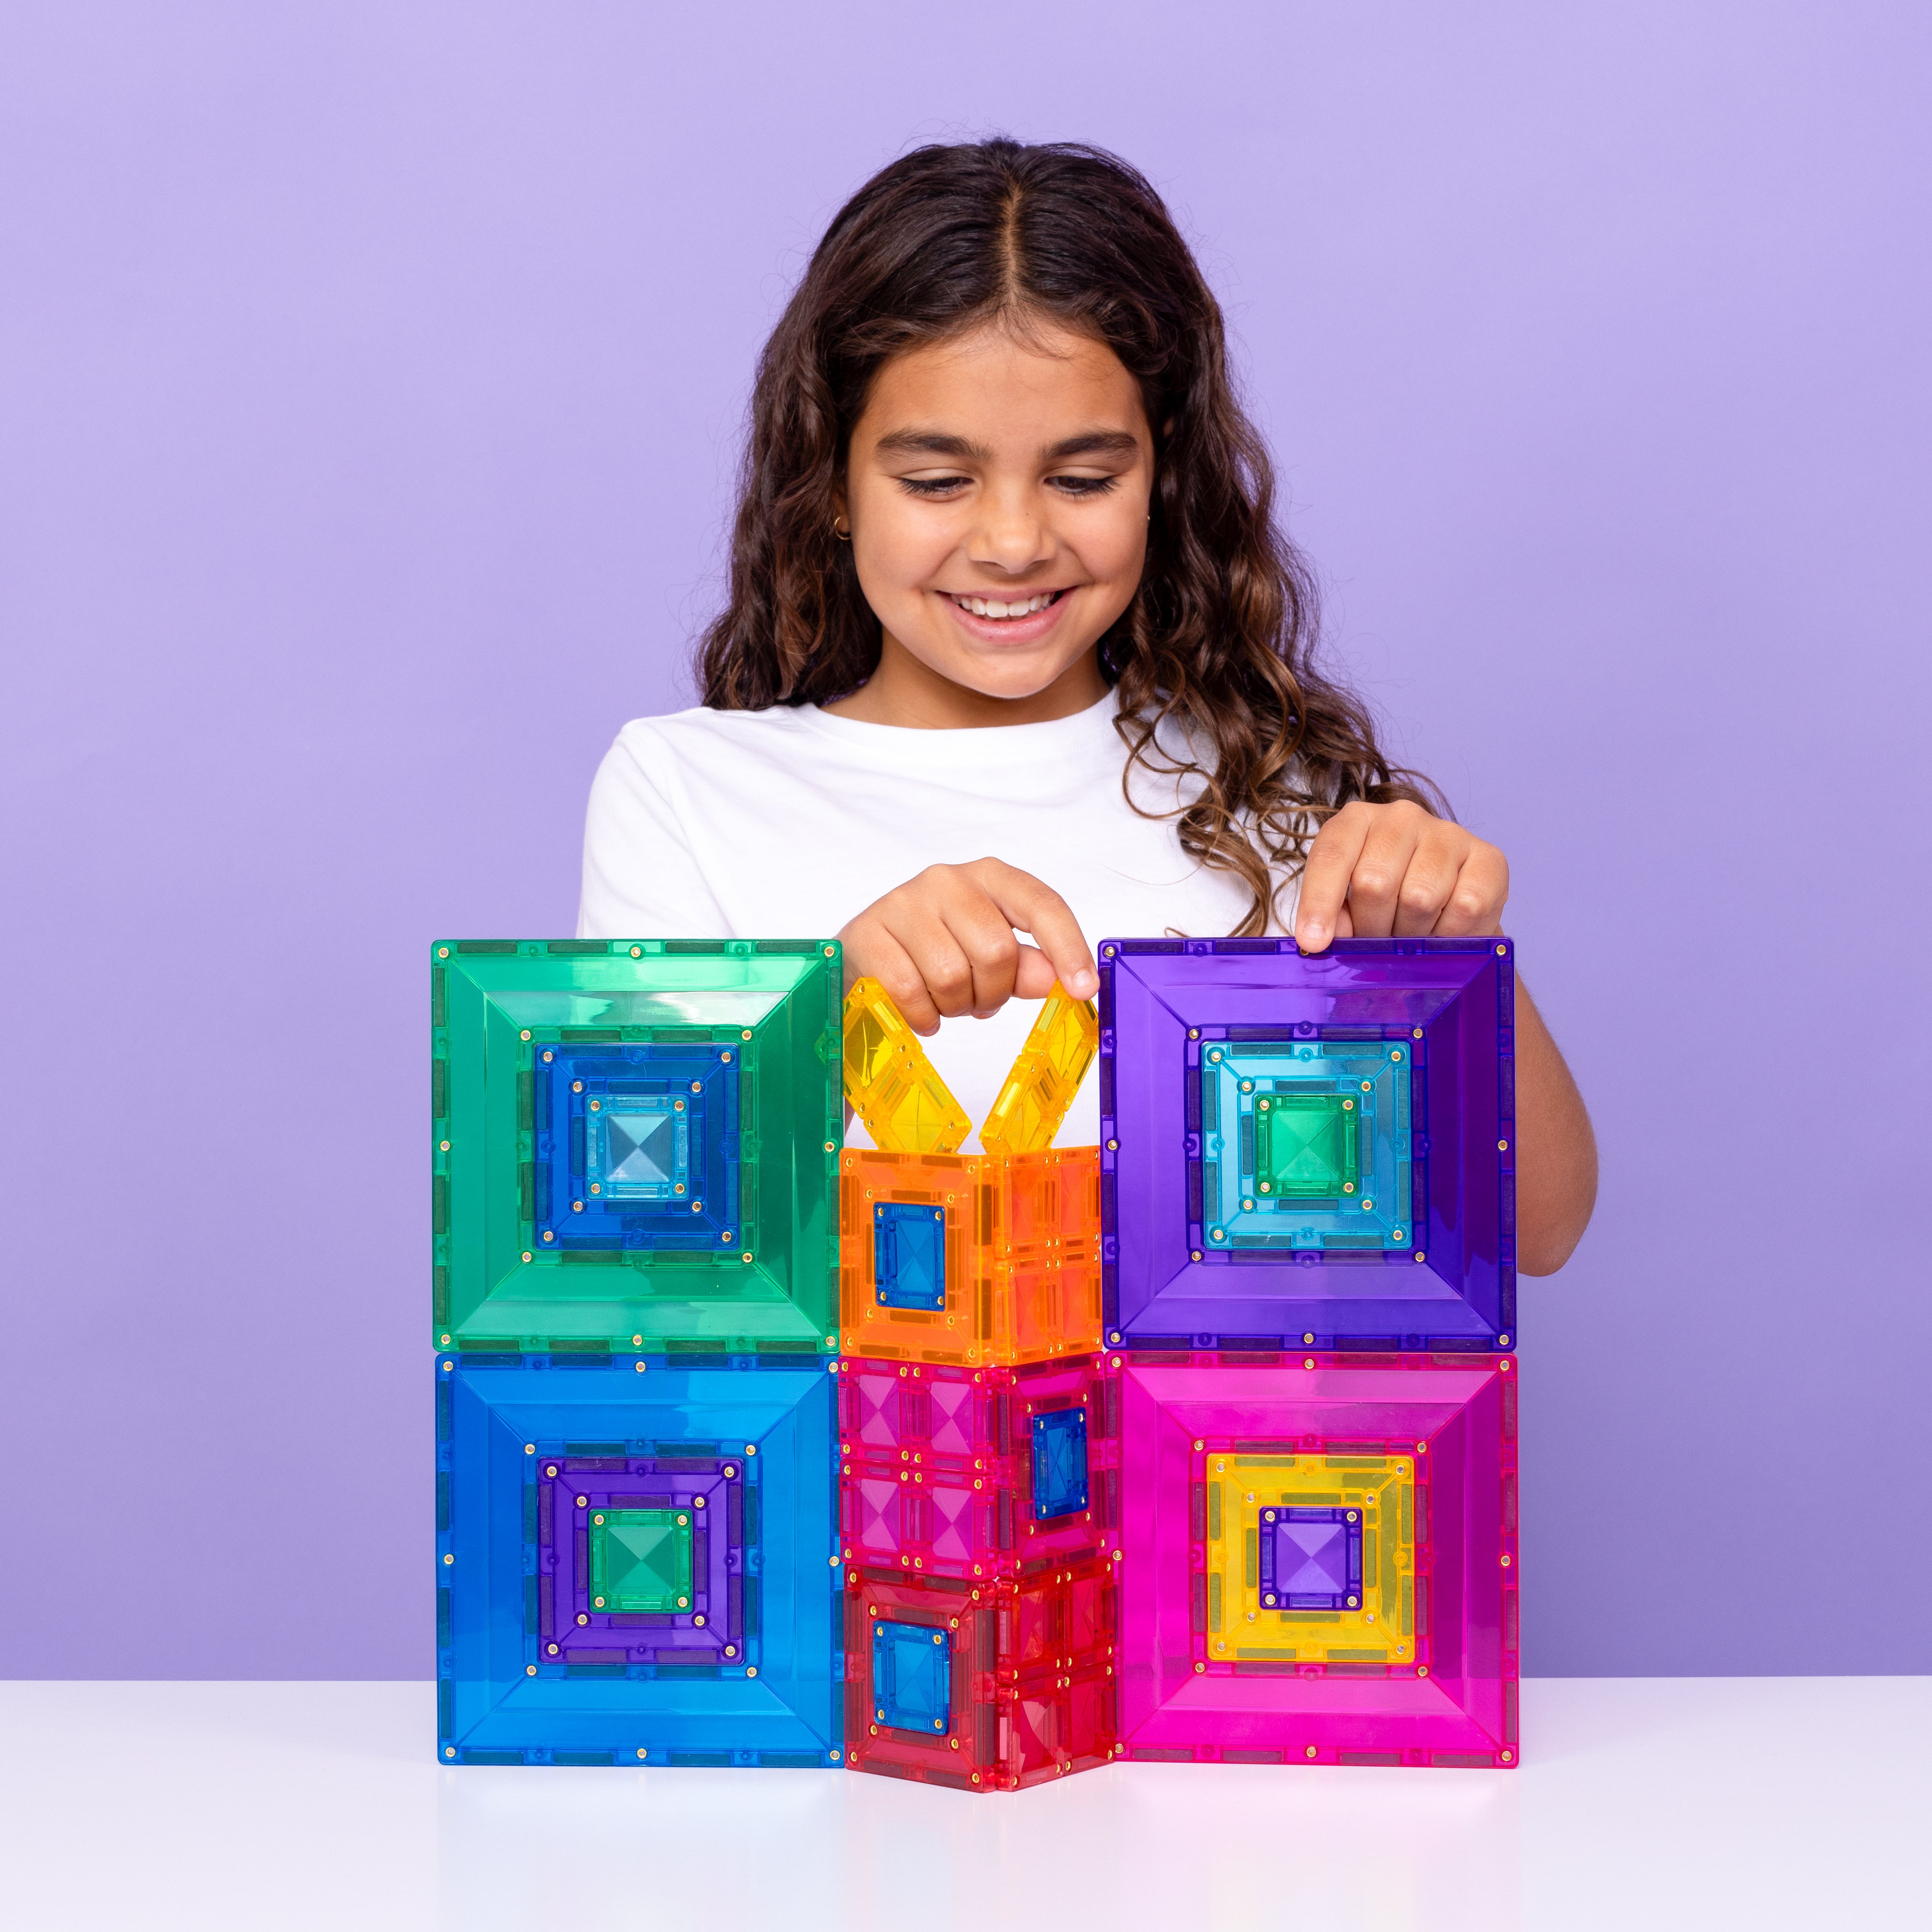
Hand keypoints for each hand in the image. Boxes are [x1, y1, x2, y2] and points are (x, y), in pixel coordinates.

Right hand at [836, 859, 1097, 1034]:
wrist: (866, 952)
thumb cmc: (937, 949)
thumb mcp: (988, 954)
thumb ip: (1026, 966)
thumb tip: (1057, 979)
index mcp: (988, 876)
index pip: (1041, 904)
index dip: (1068, 948)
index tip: (1084, 988)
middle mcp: (947, 880)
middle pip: (996, 951)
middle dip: (993, 992)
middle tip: (979, 1001)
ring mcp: (904, 903)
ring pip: (951, 976)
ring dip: (956, 1006)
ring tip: (946, 999)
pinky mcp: (869, 934)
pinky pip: (911, 992)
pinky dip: (923, 1016)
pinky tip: (920, 1010)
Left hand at [1291, 800, 1507, 949]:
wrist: (1449, 902)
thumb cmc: (1388, 902)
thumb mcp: (1347, 905)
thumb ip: (1331, 916)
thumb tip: (1322, 937)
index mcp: (1357, 821)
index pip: (1331, 855)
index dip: (1319, 902)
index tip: (1313, 941)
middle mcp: (1402, 816)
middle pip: (1374, 882)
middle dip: (1371, 927)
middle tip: (1378, 940)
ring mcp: (1448, 833)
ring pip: (1420, 898)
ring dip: (1411, 934)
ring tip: (1411, 935)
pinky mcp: (1489, 858)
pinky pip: (1465, 907)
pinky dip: (1449, 935)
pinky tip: (1443, 933)